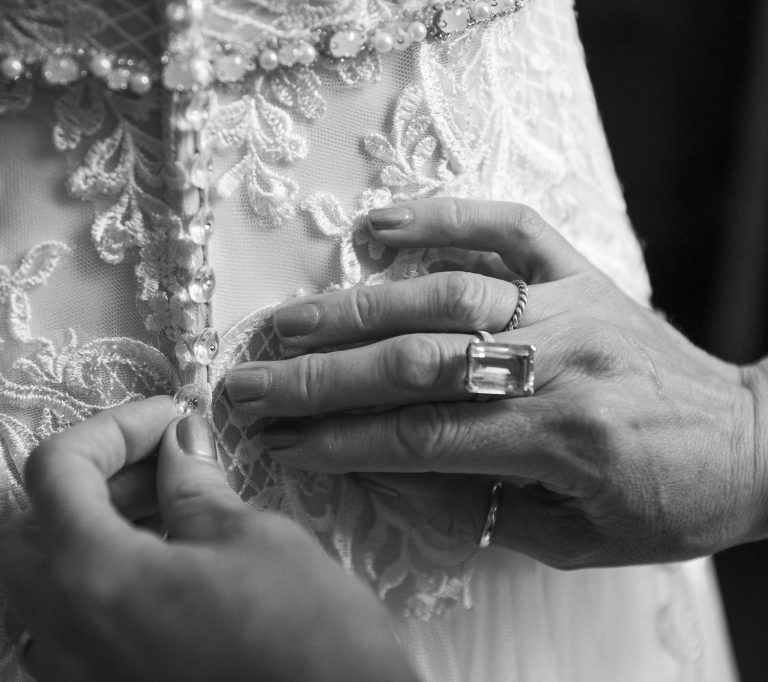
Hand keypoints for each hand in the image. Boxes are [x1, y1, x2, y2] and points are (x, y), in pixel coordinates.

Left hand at [0, 397, 415, 681]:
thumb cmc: (310, 644)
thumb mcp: (258, 542)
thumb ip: (196, 489)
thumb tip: (177, 447)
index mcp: (94, 578)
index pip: (54, 472)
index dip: (111, 429)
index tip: (169, 421)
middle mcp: (63, 636)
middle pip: (24, 536)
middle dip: (84, 487)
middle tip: (158, 472)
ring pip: (41, 593)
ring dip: (88, 541)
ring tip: (167, 523)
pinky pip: (71, 640)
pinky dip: (101, 594)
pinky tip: (166, 585)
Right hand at [225, 197, 767, 567]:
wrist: (754, 443)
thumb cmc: (664, 501)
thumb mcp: (573, 540)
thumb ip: (475, 508)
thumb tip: (381, 471)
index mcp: (562, 437)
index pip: (420, 438)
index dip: (339, 441)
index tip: (278, 443)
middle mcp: (561, 359)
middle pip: (415, 362)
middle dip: (318, 376)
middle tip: (248, 380)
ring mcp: (570, 305)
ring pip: (444, 292)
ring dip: (352, 307)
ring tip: (284, 322)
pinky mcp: (581, 272)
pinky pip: (506, 228)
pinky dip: (439, 216)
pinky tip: (374, 227)